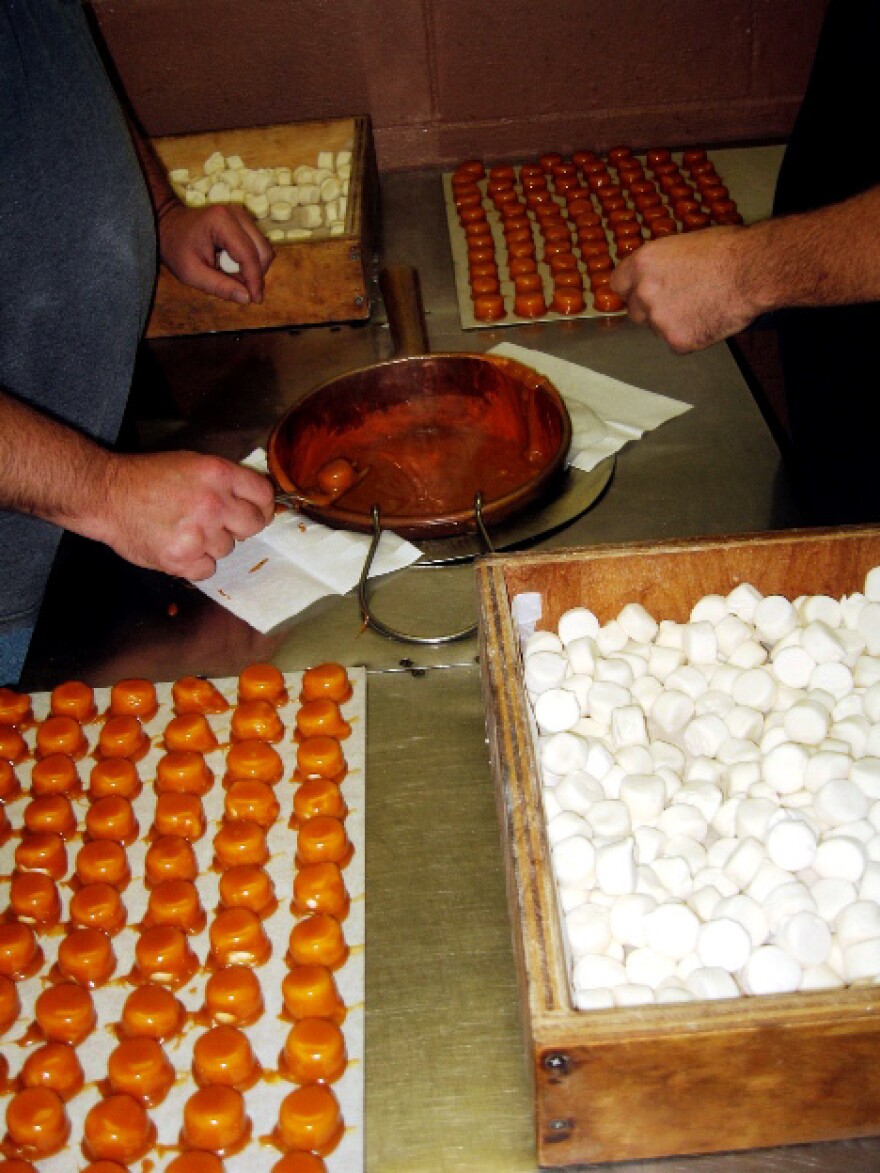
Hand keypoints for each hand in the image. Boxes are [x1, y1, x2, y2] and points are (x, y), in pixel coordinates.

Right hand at [98, 450, 275, 580]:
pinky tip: (179, 547)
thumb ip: (223, 480)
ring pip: (228, 549)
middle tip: (220, 524)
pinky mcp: (182, 558)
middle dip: (241, 526)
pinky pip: (208, 570)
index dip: (262, 505)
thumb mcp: (191, 463)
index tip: (256, 511)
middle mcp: (213, 503)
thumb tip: (252, 499)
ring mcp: (198, 533)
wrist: (107, 495)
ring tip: (185, 530)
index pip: (263, 494)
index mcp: (218, 474)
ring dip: (212, 544)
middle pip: (254, 525)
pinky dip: (196, 564)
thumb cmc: (146, 478)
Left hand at [157, 203, 273, 304]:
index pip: (249, 255)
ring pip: (263, 249)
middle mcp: (237, 214)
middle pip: (263, 251)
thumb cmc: (176, 248)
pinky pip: (257, 247)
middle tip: (236, 287)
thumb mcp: (191, 273)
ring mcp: (242, 216)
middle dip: (255, 274)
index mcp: (222, 222)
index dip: (255, 280)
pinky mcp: (244, 222)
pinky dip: (249, 262)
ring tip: (229, 274)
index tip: (255, 300)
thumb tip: (247, 298)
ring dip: (252, 268)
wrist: (168, 225)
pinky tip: (231, 266)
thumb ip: (219, 286)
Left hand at [610, 226, 762, 352]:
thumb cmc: (726, 250)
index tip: (640, 293)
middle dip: (651, 310)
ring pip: (657, 329)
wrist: (751, 271)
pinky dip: (691, 337)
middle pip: (635, 312)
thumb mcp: (682, 245)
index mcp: (642, 264)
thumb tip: (658, 276)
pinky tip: (709, 320)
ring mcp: (659, 320)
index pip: (617, 285)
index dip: (632, 290)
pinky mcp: (677, 341)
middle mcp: (644, 293)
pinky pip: (677, 344)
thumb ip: (661, 265)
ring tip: (702, 307)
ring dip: (672, 324)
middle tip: (678, 302)